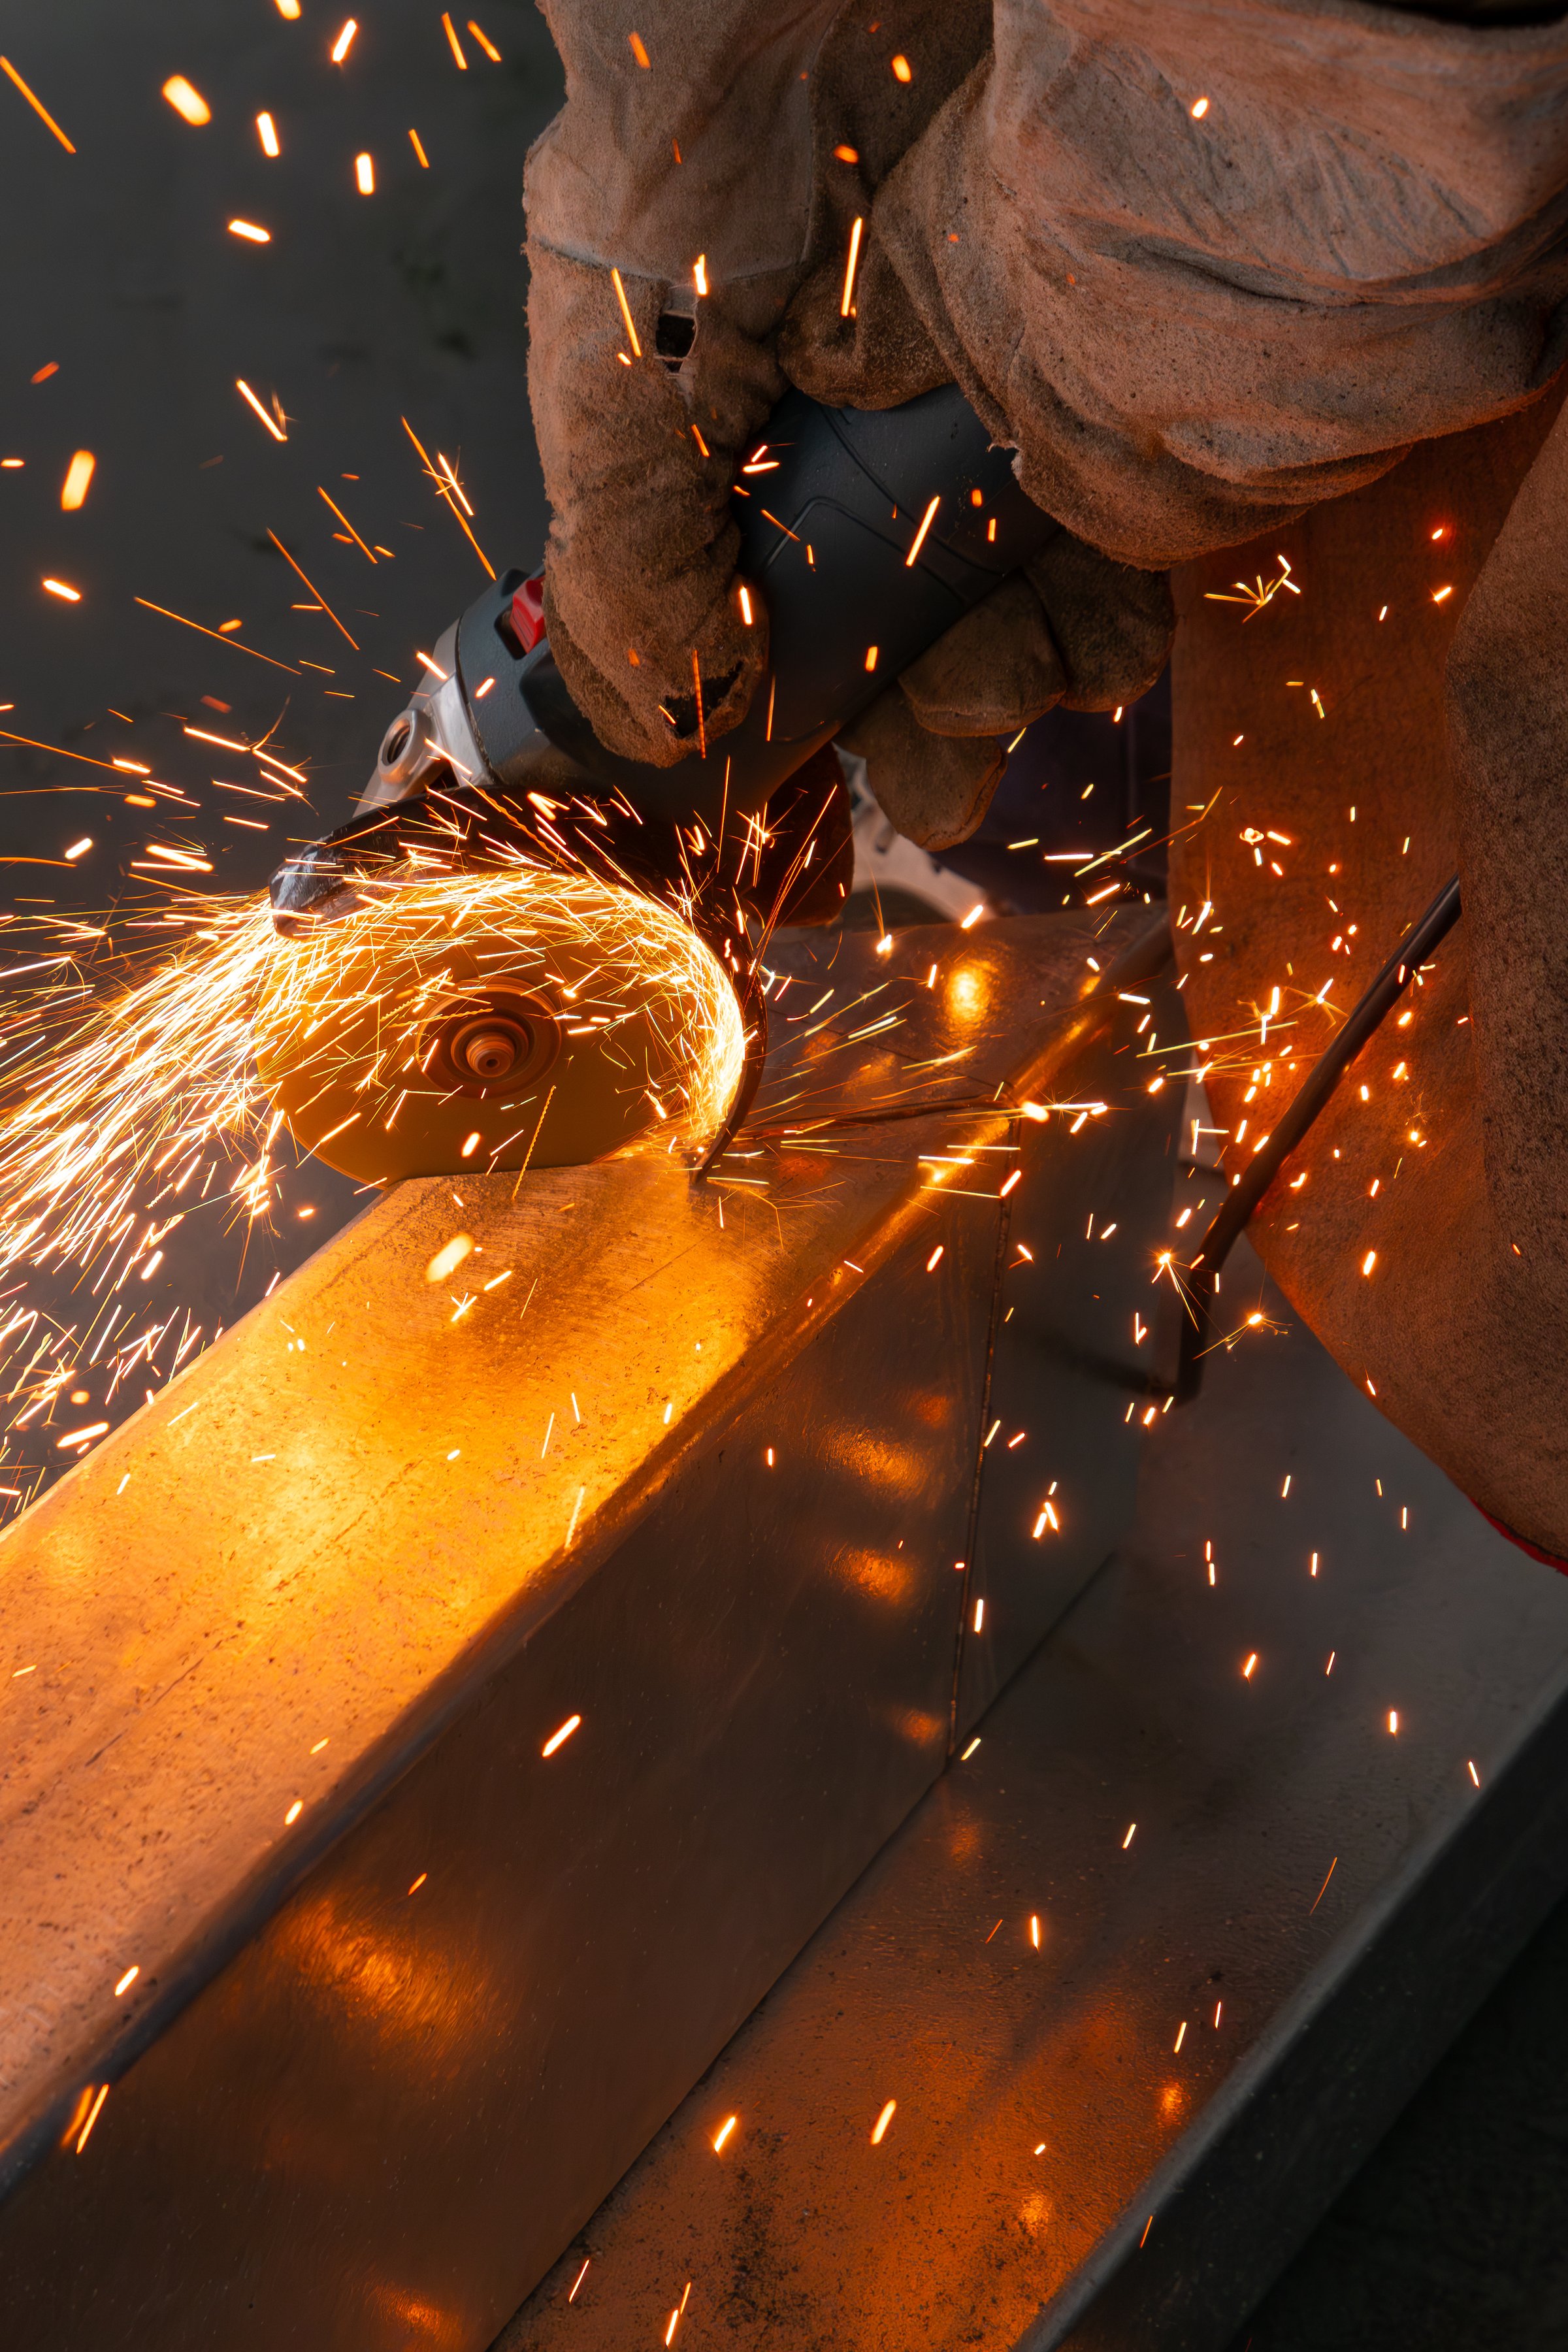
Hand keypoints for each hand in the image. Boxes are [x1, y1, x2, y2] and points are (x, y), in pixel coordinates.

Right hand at [525, 2, 1172, 831]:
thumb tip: (673, 719)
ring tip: (1034, 686)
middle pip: (918, 622)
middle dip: (937, 722)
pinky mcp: (1084, 347)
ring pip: (1024, 580)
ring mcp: (977, 387)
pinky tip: (1108, 628)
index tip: (834, 787)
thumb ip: (629, 545)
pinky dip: (1119, 589)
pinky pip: (1122, 505)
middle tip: (948, 776)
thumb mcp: (614, 366)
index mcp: (741, 444)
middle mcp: (864, 428)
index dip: (813, 717)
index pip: (785, 621)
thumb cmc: (686, 144)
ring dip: (1032, 671)